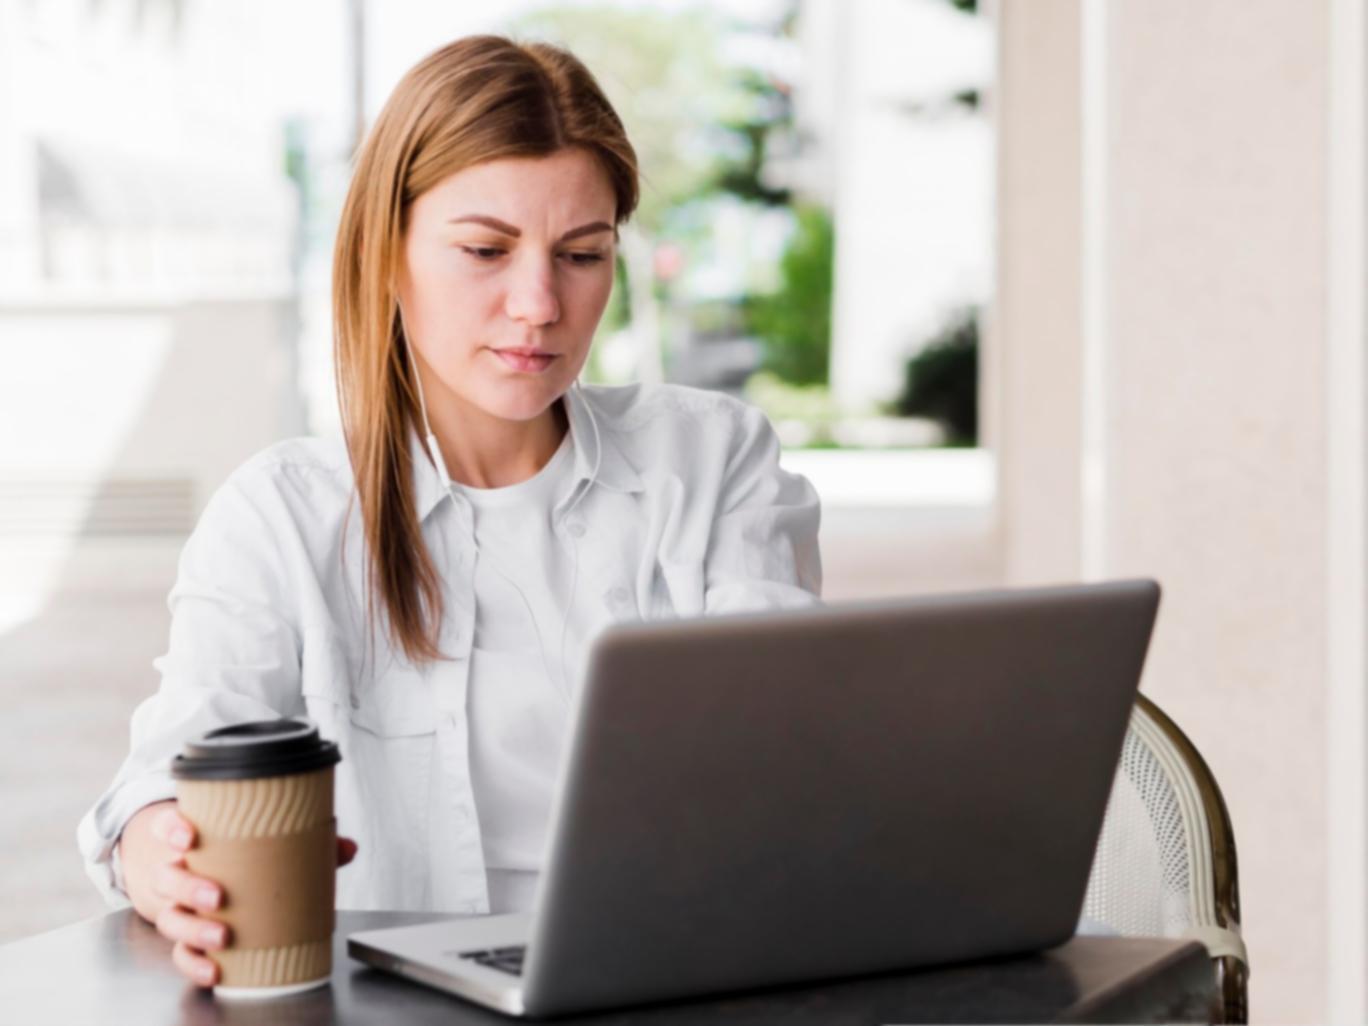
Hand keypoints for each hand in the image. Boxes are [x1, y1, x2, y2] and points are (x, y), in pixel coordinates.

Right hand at [118, 800, 357, 987]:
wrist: (216, 885)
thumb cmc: (245, 859)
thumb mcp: (271, 845)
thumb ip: (310, 844)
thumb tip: (348, 848)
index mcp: (196, 842)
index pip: (168, 828)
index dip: (171, 830)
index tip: (188, 837)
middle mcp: (179, 873)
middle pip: (167, 877)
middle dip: (189, 887)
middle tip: (218, 896)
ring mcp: (179, 907)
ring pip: (170, 917)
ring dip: (193, 928)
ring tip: (223, 936)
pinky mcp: (186, 937)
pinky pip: (181, 953)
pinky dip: (194, 963)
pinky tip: (215, 969)